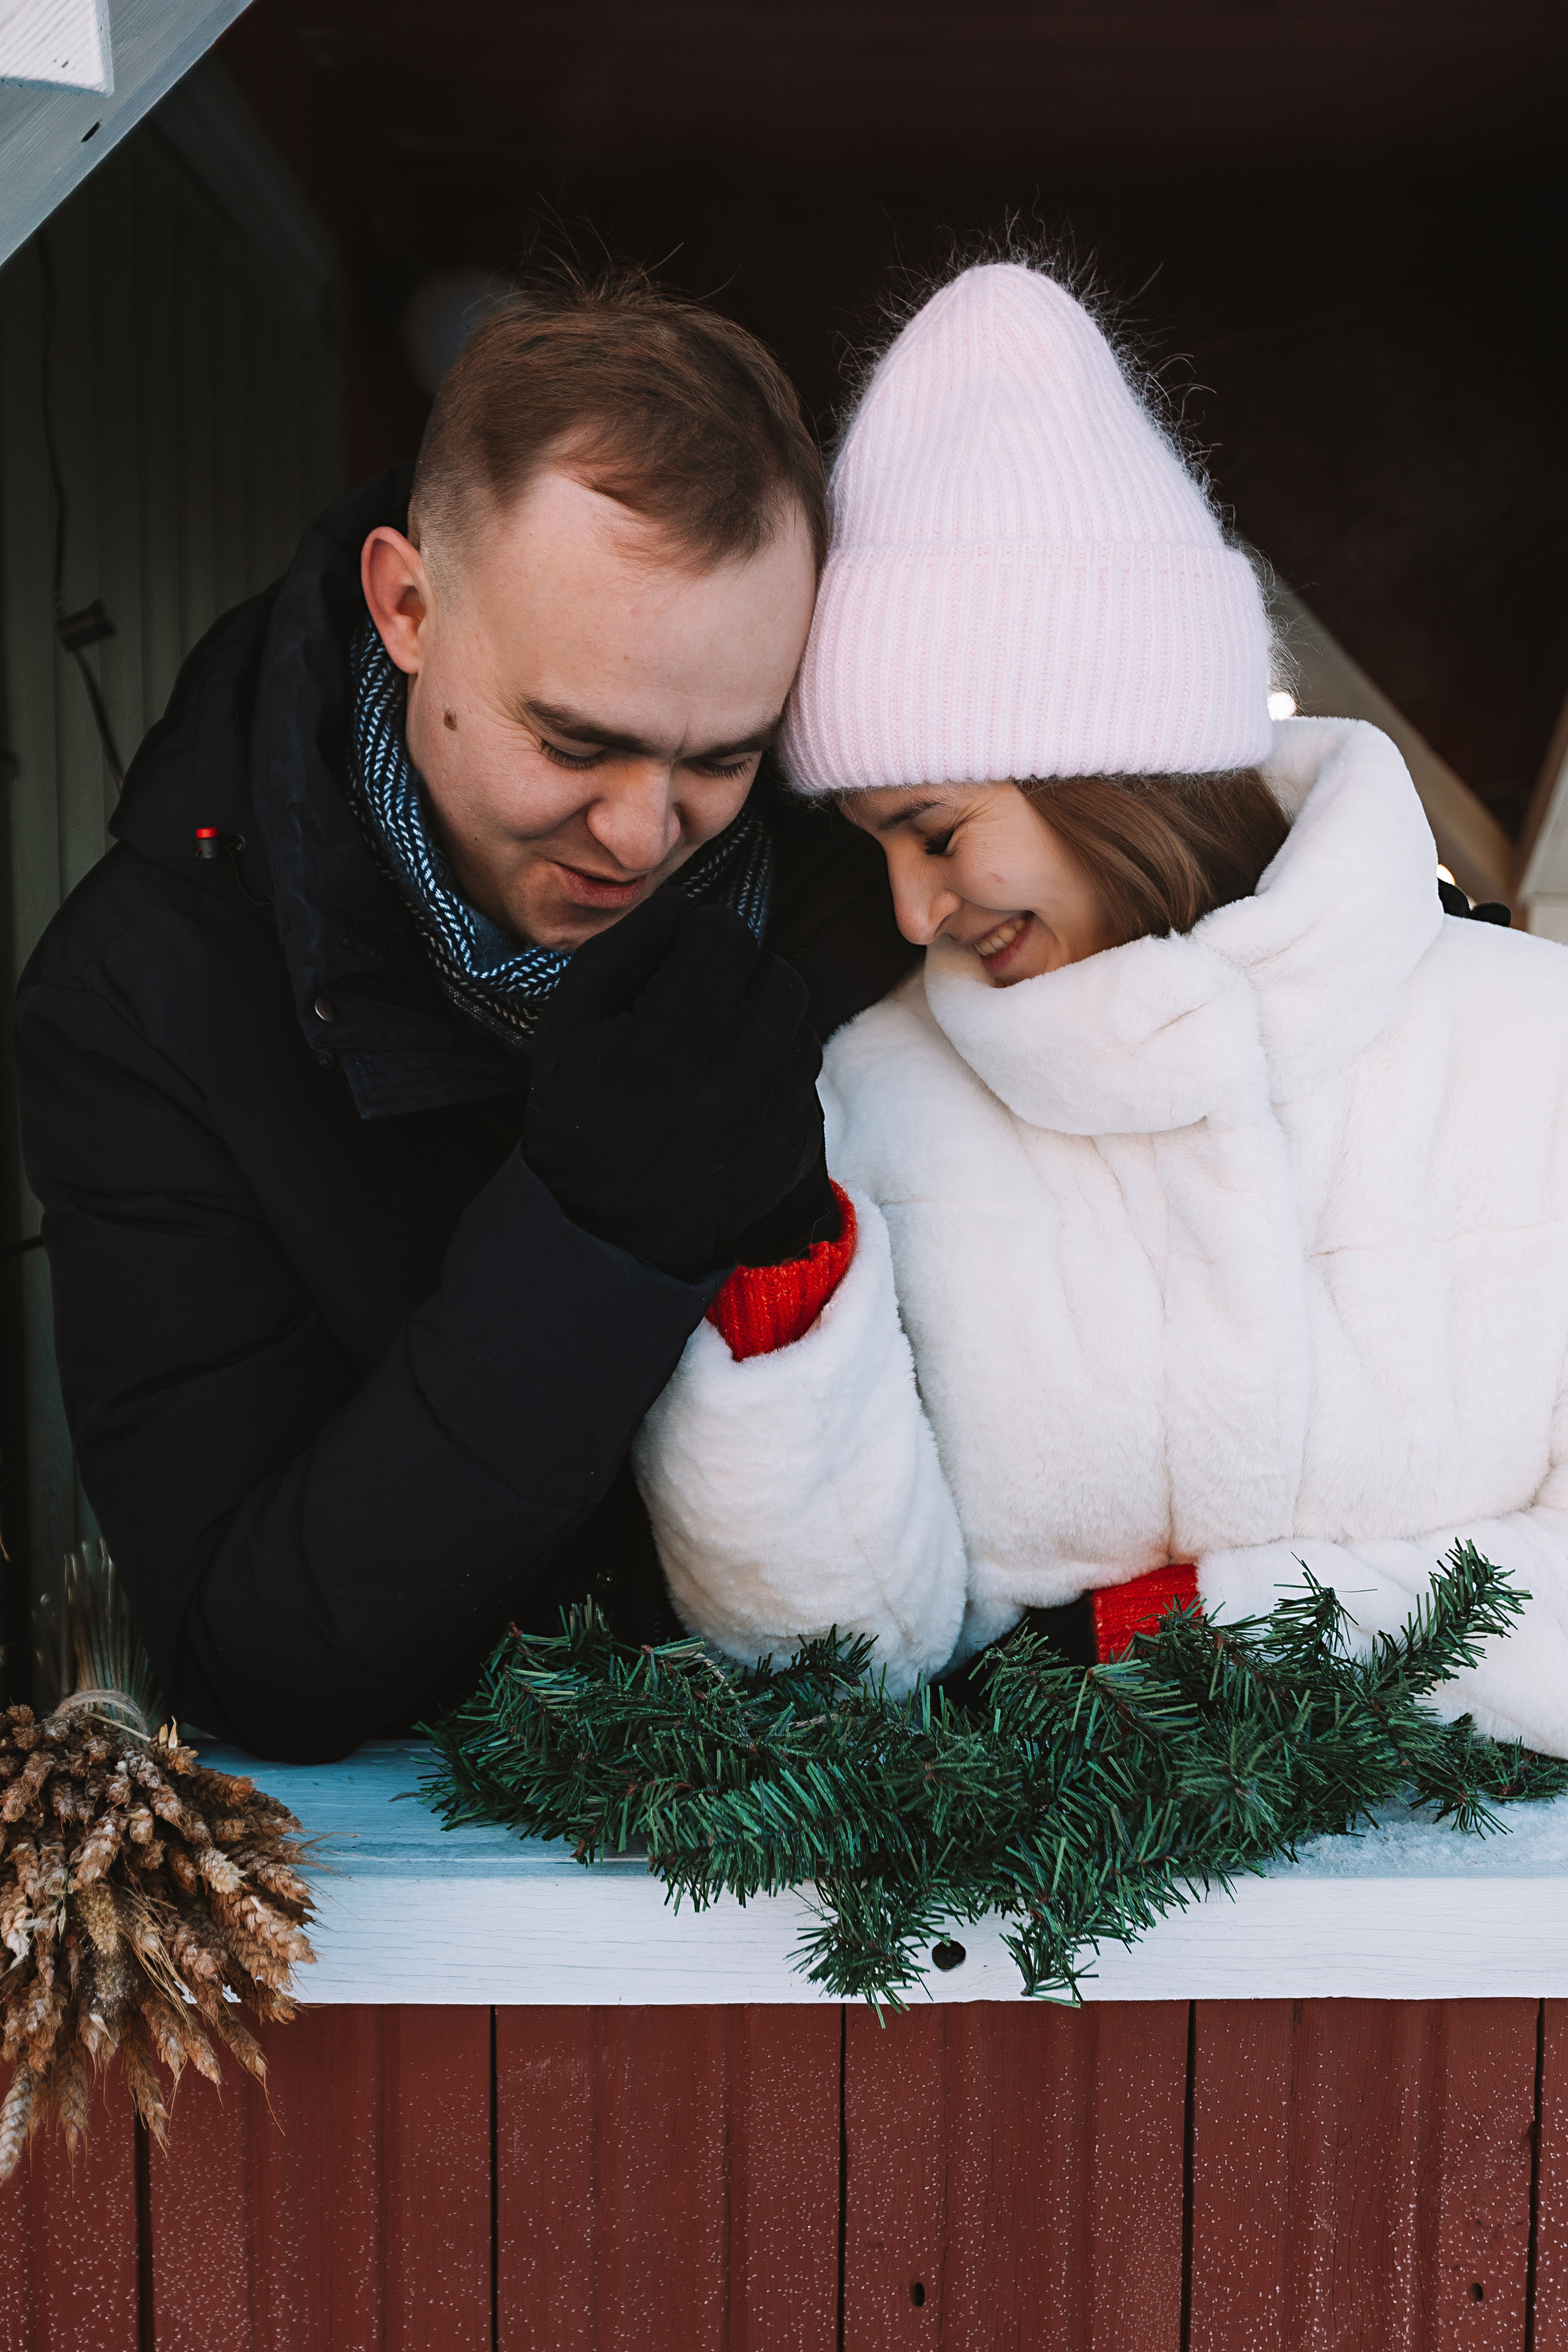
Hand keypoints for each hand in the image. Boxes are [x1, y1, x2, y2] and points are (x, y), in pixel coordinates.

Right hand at [525, 889, 825, 1281]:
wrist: (604, 1232)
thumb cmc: (576, 1119)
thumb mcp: (568, 1025)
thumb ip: (623, 950)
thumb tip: (682, 903)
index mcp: (666, 1042)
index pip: (726, 937)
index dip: (699, 935)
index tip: (678, 958)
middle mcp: (729, 1080)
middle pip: (776, 974)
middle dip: (741, 974)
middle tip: (701, 998)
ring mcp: (769, 1121)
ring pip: (798, 1024)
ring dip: (762, 1021)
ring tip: (714, 1049)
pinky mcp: (793, 1151)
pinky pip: (805, 1080)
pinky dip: (773, 1074)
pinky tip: (729, 1094)